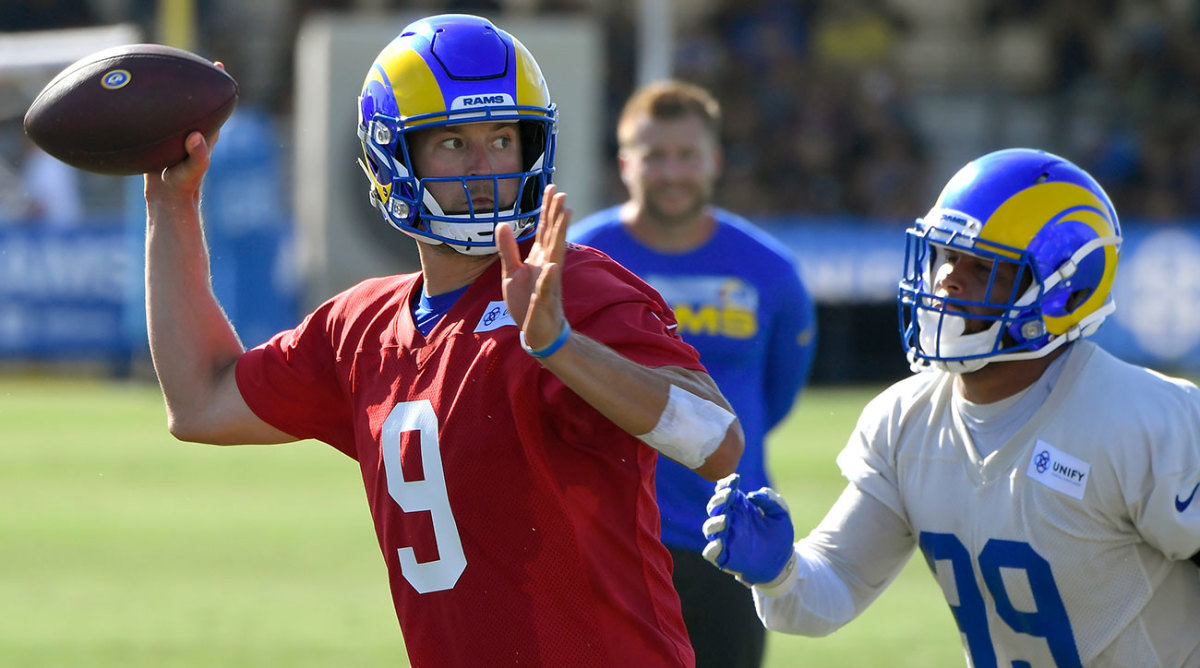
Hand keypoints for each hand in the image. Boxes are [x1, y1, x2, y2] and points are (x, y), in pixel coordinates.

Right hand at [144, 62, 224, 205]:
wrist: (166, 200)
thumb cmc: (183, 187)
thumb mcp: (192, 171)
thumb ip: (198, 156)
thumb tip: (196, 136)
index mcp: (203, 134)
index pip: (213, 106)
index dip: (216, 87)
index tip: (218, 66)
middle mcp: (190, 131)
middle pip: (193, 102)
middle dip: (191, 82)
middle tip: (190, 60)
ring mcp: (174, 136)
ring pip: (172, 110)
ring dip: (168, 94)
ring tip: (159, 73)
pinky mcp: (158, 141)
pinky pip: (153, 120)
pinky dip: (147, 110)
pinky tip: (131, 100)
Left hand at [496, 184, 570, 350]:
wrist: (537, 331)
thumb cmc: (526, 301)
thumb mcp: (511, 272)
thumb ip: (508, 249)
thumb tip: (502, 224)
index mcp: (539, 258)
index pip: (544, 230)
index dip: (547, 209)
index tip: (552, 188)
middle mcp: (547, 266)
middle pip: (553, 236)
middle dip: (557, 214)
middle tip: (561, 193)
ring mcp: (548, 282)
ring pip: (555, 255)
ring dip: (560, 235)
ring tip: (566, 215)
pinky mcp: (543, 301)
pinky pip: (546, 287)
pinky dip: (549, 276)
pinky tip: (552, 265)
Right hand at [702, 473, 794, 585]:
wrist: (784, 563)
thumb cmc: (780, 537)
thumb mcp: (781, 515)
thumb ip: (772, 500)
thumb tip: (754, 495)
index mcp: (741, 509)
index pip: (726, 493)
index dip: (726, 485)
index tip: (734, 480)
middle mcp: (731, 522)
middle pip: (714, 507)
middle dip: (718, 500)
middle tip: (728, 496)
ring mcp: (727, 539)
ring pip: (709, 528)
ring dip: (714, 522)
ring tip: (725, 519)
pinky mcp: (726, 557)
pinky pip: (711, 553)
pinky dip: (712, 547)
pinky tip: (719, 542)